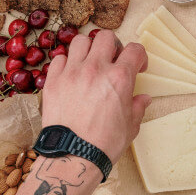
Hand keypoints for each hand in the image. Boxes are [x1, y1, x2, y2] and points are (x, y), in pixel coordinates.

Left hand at [40, 30, 150, 162]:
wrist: (73, 157)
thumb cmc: (104, 143)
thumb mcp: (131, 125)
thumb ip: (138, 106)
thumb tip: (143, 98)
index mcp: (119, 78)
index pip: (135, 49)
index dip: (140, 56)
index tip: (138, 67)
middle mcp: (96, 69)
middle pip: (105, 36)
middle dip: (114, 46)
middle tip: (113, 60)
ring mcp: (71, 73)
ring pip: (80, 41)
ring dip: (89, 49)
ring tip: (90, 63)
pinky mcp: (52, 82)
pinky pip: (59, 59)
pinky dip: (66, 62)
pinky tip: (71, 74)